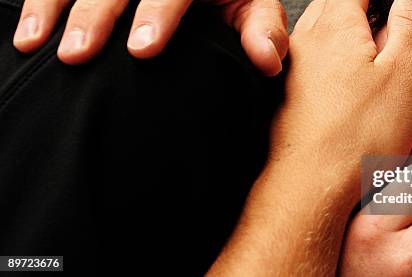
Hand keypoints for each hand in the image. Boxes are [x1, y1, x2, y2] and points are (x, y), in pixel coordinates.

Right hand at [12, 0, 287, 75]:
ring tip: (31, 44)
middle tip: (76, 57)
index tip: (141, 51)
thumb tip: (267, 63)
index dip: (157, 15)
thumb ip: (262, 29)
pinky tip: (24, 31)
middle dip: (93, 15)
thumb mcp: (251, 4)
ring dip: (50, 6)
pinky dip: (38, 1)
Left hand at [209, 0, 411, 274]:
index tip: (403, 6)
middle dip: (364, 7)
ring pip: (320, 30)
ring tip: (372, 50)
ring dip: (345, 29)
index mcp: (336, 25)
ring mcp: (292, 67)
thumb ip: (411, 23)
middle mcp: (306, 39)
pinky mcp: (287, 94)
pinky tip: (346, 82)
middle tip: (390, 22)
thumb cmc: (358, 134)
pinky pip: (309, 59)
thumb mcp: (403, 72)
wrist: (311, 184)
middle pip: (335, 4)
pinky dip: (330, 57)